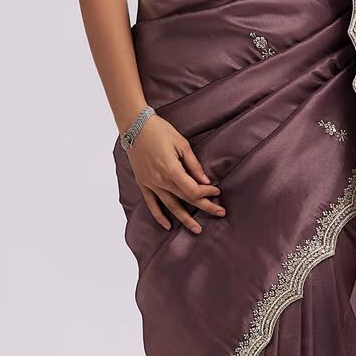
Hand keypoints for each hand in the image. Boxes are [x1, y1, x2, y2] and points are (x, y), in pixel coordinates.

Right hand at [124, 115, 224, 234]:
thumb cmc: (159, 131)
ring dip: (185, 219)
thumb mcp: (181, 144)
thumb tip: (205, 180)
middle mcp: (160, 181)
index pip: (193, 190)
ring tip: (197, 229)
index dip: (207, 193)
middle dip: (205, 207)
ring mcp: (150, 184)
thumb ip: (193, 164)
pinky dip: (159, 216)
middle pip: (186, 199)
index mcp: (171, 170)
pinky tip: (168, 225)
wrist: (135, 126)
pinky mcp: (143, 183)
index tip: (217, 191)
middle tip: (220, 213)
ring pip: (170, 206)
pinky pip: (151, 204)